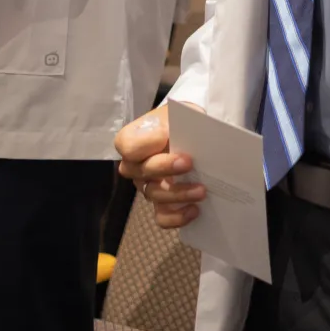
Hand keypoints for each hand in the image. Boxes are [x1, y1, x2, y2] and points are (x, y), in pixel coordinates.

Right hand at [114, 103, 205, 228]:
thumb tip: (166, 136)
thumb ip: (169, 122)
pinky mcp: (161, 203)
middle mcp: (134, 166)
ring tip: (201, 189)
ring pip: (155, 195)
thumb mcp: (174, 113)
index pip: (127, 145)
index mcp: (131, 140)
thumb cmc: (177, 121)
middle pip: (143, 172)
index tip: (166, 136)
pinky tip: (194, 210)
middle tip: (188, 162)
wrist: (189, 132)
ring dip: (179, 194)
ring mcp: (146, 186)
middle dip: (166, 168)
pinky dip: (177, 217)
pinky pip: (162, 217)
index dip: (145, 144)